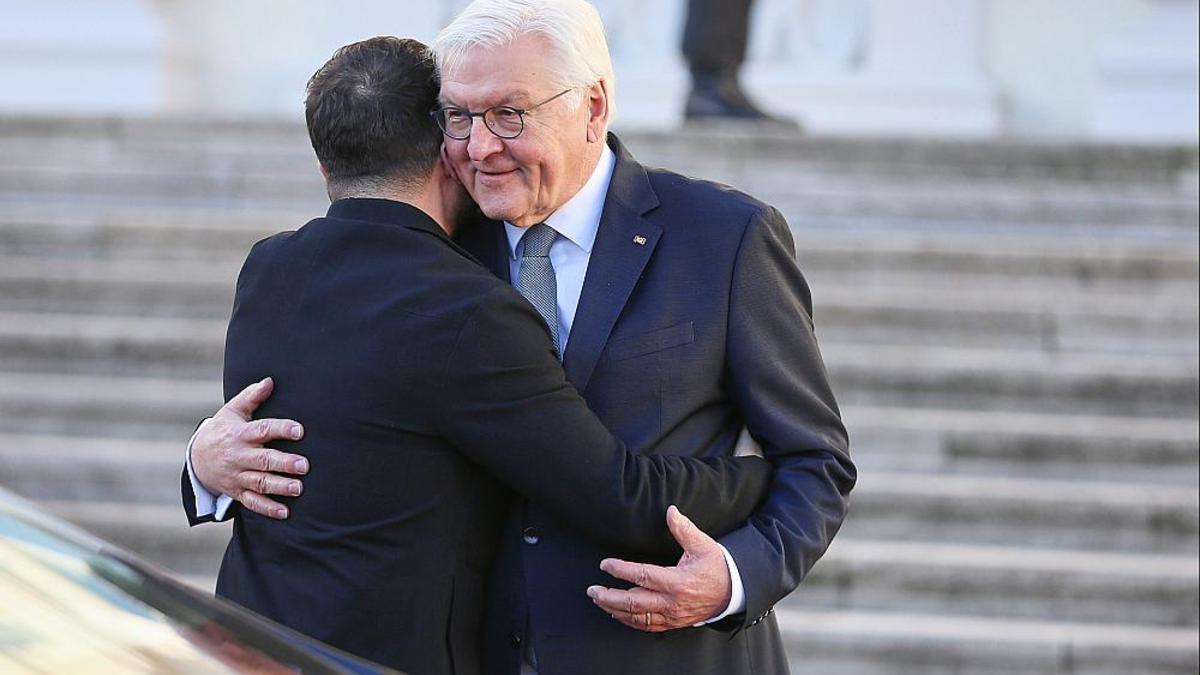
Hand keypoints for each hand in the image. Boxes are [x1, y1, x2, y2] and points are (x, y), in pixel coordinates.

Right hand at [191, 377, 308, 518]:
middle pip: (262, 460)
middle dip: (283, 463)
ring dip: (279, 486)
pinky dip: (268, 508)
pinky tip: (285, 512)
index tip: (300, 430)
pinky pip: (252, 502)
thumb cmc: (222, 430)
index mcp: (239, 434)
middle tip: (304, 465)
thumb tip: (270, 381)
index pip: (262, 430)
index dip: (280, 429)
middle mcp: (238, 456)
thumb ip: (251, 397)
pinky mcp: (237, 491)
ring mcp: (237, 476)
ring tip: (298, 488)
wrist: (197, 458)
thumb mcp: (232, 411)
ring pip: (259, 482)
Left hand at [586, 505, 731, 632]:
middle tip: (592, 590)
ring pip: (637, 617)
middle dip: (609, 597)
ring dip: (615, 609)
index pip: (642, 576)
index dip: (621, 570)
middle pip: (633, 602)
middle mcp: (672, 602)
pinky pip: (647, 626)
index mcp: (677, 581)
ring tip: (599, 600)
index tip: (605, 564)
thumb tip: (670, 511)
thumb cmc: (717, 567)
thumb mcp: (703, 545)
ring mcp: (672, 615)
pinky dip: (629, 621)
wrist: (734, 592)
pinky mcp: (673, 622)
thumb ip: (684, 529)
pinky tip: (618, 614)